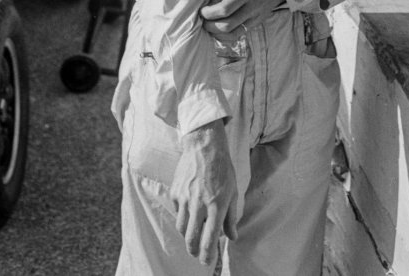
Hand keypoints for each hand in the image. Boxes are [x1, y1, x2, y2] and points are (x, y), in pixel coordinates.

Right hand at [171, 120, 237, 265]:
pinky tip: (189, 210)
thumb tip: (232, 237)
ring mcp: (184, 198)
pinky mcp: (175, 192)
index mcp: (216, 206)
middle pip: (191, 239)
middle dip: (194, 251)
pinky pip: (177, 211)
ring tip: (194, 232)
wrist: (204, 146)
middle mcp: (199, 204)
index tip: (208, 262)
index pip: (209, 239)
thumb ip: (231, 216)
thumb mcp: (233, 191)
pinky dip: (183, 215)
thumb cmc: (222, 168)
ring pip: (181, 227)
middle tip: (197, 253)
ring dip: (187, 234)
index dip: (207, 255)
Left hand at [201, 0, 283, 35]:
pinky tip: (219, 30)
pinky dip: (226, 36)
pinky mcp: (256, 24)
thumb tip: (207, 8)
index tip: (203, 11)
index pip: (224, 9)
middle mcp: (252, 7)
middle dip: (210, 26)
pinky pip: (239, 35)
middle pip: (228, 26)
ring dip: (217, 34)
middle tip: (204, 21)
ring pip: (233, 34)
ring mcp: (255, 18)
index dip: (209, 13)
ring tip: (210, 26)